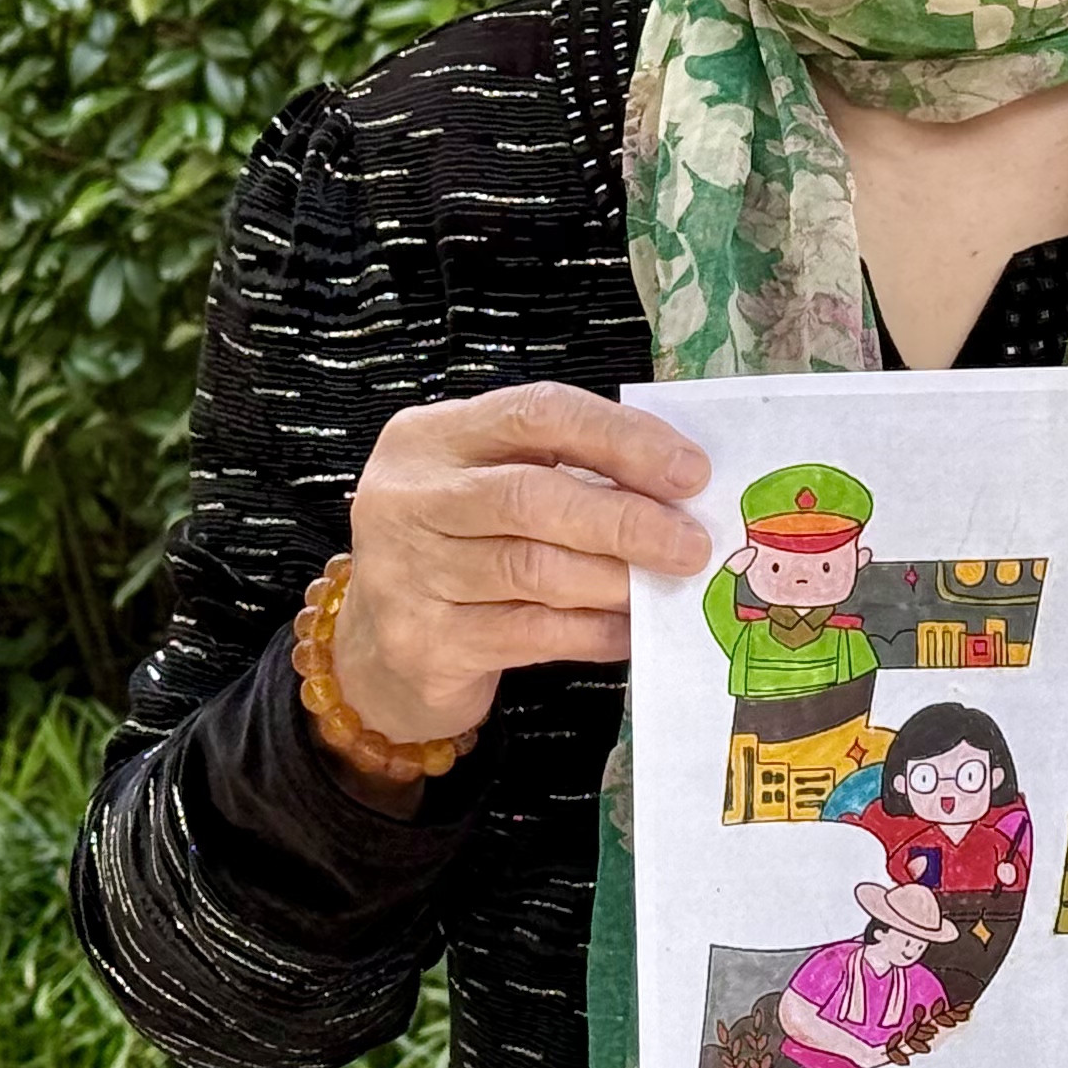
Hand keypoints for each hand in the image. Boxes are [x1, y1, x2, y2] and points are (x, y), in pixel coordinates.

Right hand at [328, 383, 709, 802]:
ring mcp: (406, 574)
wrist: (377, 654)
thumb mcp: (487, 487)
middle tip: (690, 543)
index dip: (619, 437)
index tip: (689, 471)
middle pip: (531, 496)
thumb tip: (674, 488)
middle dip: (625, 518)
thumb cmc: (456, 551)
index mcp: (430, 437)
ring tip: (665, 586)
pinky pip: (532, 633)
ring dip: (615, 579)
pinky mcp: (424, 644)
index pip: (534, 413)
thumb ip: (560, 474)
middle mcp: (407, 497)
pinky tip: (629, 631)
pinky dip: (594, 631)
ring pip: (533, 569)